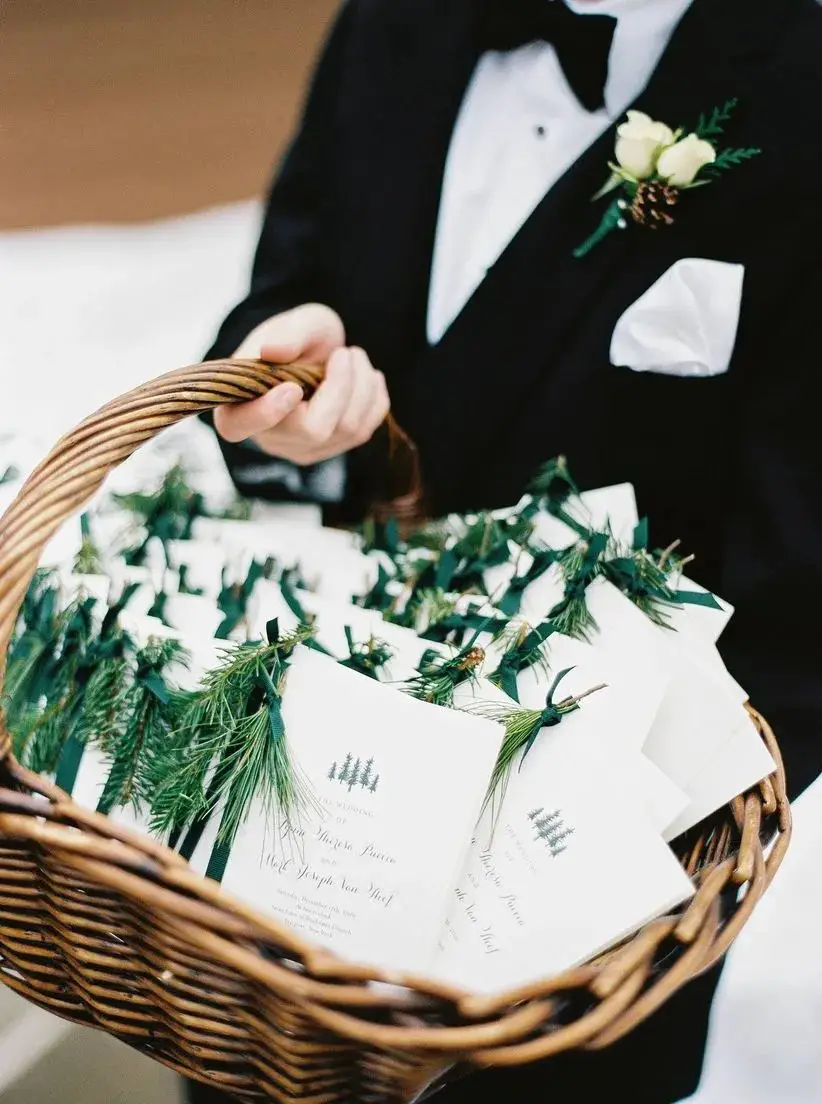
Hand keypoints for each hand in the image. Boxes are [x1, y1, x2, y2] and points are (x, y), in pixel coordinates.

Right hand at [213, 304, 389, 464]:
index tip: (291, 388)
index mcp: (238, 405)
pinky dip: (374, 398)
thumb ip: (288, 334)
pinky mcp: (331, 449)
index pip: (238, 426)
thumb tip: (273, 351)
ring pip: (347, 430)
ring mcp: (302, 448)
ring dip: (362, 386)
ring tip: (354, 356)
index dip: (265, 413)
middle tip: (347, 352)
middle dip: (340, 386)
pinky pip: (364, 431)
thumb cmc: (297, 337)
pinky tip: (366, 377)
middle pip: (313, 430)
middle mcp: (269, 436)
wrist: (318, 351)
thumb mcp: (296, 322)